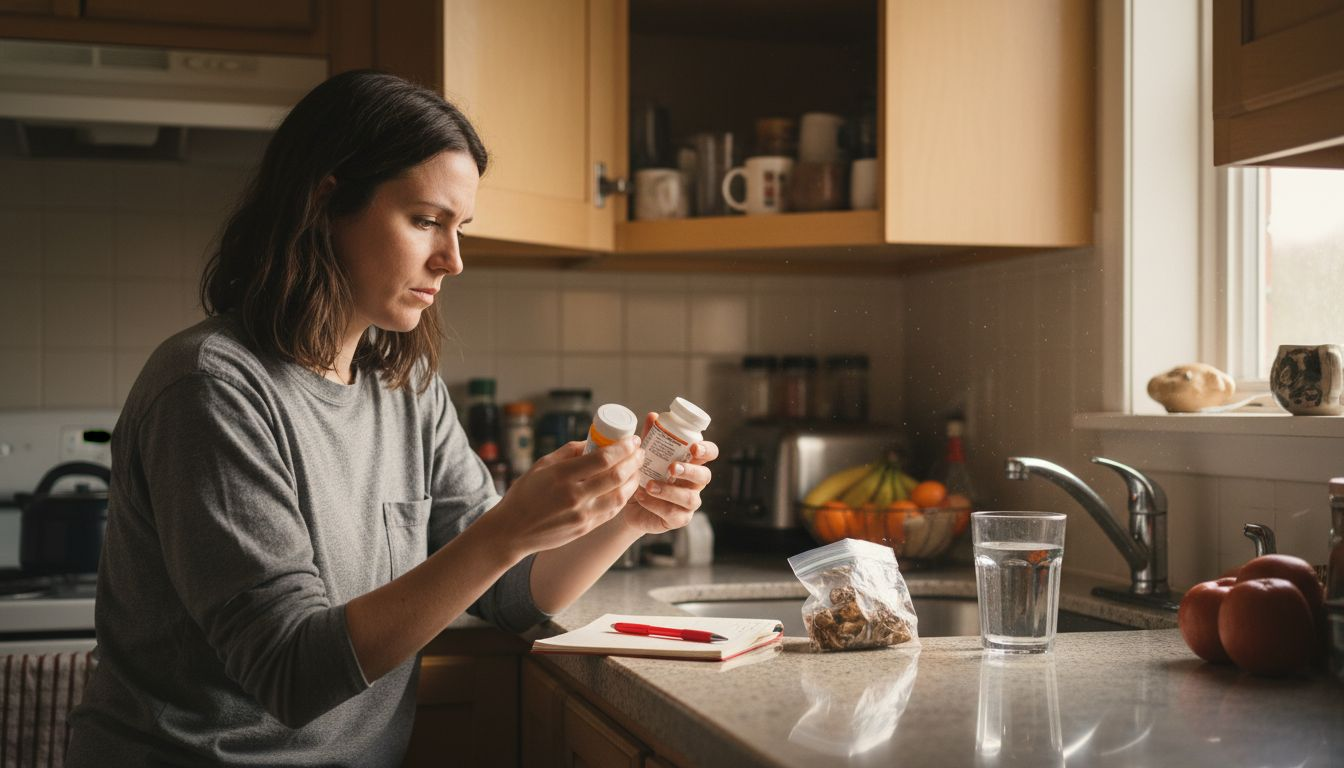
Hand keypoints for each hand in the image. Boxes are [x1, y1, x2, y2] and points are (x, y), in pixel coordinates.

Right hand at [486, 436, 643, 556]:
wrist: (512, 531)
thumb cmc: (525, 494)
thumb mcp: (542, 465)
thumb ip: (568, 452)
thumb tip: (593, 441)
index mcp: (561, 475)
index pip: (602, 458)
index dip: (623, 447)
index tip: (632, 440)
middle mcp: (574, 496)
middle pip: (616, 475)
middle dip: (633, 461)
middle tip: (639, 451)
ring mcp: (582, 514)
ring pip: (620, 495)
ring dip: (634, 480)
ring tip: (637, 468)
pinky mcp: (585, 528)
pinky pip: (612, 510)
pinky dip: (624, 497)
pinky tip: (627, 487)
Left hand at [621, 412, 718, 534]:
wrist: (629, 503)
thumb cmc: (644, 474)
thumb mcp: (646, 455)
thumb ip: (650, 437)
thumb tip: (653, 415)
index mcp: (692, 462)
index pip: (710, 453)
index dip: (706, 450)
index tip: (693, 448)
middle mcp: (695, 482)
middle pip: (705, 476)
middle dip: (689, 471)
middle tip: (671, 468)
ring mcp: (689, 503)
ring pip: (691, 498)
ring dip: (669, 491)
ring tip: (649, 485)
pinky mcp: (679, 519)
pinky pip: (674, 514)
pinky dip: (657, 505)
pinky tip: (642, 497)